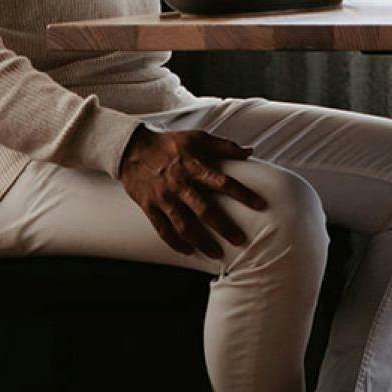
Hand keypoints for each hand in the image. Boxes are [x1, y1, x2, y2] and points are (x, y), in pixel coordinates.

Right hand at [118, 128, 264, 257]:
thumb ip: (224, 146)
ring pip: (184, 225)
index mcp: (194, 166)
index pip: (223, 182)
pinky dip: (176, 243)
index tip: (260, 205)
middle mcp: (180, 184)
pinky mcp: (149, 207)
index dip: (243, 194)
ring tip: (217, 254)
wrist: (132, 149)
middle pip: (205, 210)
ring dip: (202, 242)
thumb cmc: (169, 143)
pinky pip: (163, 230)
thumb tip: (249, 151)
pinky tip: (189, 251)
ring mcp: (163, 198)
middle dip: (224, 227)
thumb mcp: (197, 138)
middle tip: (240, 240)